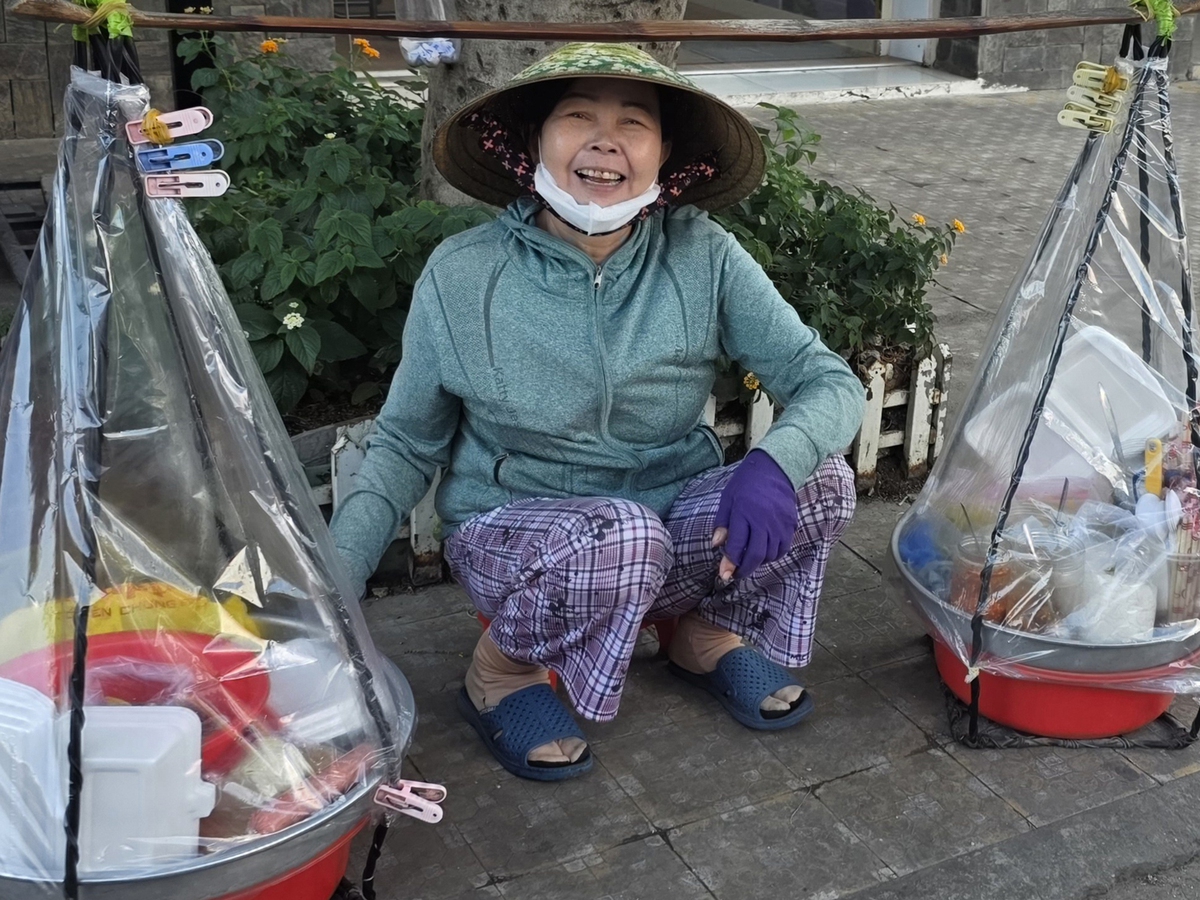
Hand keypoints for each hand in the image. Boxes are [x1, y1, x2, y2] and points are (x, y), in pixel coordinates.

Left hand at [712, 450, 797, 580]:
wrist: (774, 469)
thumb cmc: (746, 484)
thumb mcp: (727, 499)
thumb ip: (722, 523)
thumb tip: (716, 545)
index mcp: (744, 513)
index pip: (736, 545)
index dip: (729, 563)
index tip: (724, 574)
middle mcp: (763, 520)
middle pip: (755, 555)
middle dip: (744, 569)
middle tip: (736, 574)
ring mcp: (779, 524)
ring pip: (770, 555)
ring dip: (758, 562)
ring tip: (749, 558)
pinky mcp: (791, 524)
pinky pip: (783, 548)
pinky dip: (772, 555)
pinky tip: (764, 551)